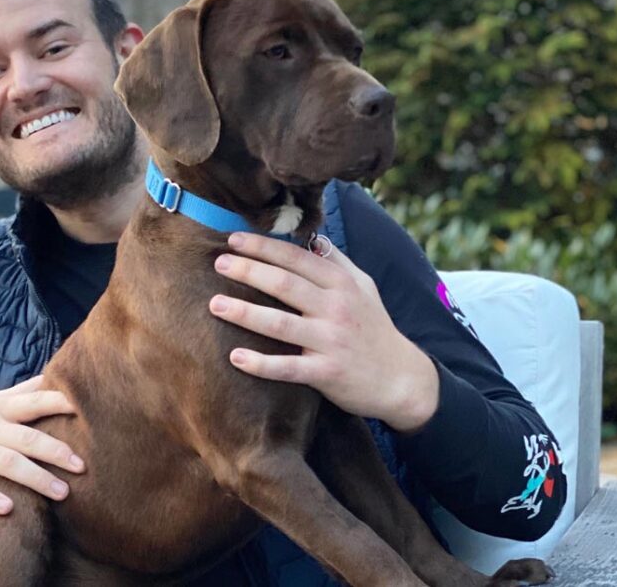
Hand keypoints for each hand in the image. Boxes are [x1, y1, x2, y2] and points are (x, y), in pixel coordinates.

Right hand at [0, 375, 84, 513]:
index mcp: (0, 407)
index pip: (36, 402)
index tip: (90, 413)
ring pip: (5, 463)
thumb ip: (24, 392)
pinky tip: (8, 509)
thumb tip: (57, 374)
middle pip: (26, 437)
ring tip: (62, 493)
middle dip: (56, 451)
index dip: (61, 404)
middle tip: (82, 467)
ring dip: (35, 478)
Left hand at [209, 232, 438, 431]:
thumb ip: (336, 262)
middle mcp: (336, 308)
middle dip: (248, 271)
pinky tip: (236, 357)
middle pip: (284, 284)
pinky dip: (261, 363)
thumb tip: (311, 238)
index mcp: (342, 284)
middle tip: (217, 264)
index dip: (264, 247)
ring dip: (245, 313)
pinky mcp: (327, 373)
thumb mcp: (364, 287)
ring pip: (281, 324)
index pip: (297, 258)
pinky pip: (288, 368)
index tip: (234, 240)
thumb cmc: (375, 329)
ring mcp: (331, 341)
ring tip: (215, 304)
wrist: (402, 378)